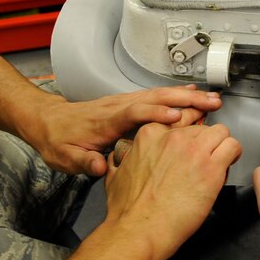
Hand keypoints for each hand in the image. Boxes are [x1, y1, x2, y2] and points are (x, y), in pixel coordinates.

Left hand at [21, 85, 222, 175]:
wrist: (48, 122)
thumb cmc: (58, 140)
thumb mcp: (64, 157)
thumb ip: (83, 161)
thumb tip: (99, 165)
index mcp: (105, 121)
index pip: (134, 112)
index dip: (156, 113)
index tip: (178, 116)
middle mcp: (117, 107)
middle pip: (155, 97)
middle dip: (184, 99)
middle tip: (211, 102)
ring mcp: (124, 102)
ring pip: (159, 94)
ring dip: (186, 95)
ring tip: (211, 98)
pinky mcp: (128, 103)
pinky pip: (156, 96)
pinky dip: (176, 95)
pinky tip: (193, 96)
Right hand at [103, 123, 241, 259]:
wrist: (139, 229)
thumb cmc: (128, 210)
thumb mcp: (116, 174)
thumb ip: (122, 160)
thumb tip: (120, 160)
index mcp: (151, 134)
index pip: (181, 120)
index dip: (189, 137)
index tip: (191, 147)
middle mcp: (174, 137)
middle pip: (202, 129)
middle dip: (206, 144)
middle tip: (204, 162)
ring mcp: (194, 151)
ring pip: (221, 133)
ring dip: (222, 147)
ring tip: (220, 162)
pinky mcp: (211, 167)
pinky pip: (233, 147)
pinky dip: (234, 155)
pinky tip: (228, 166)